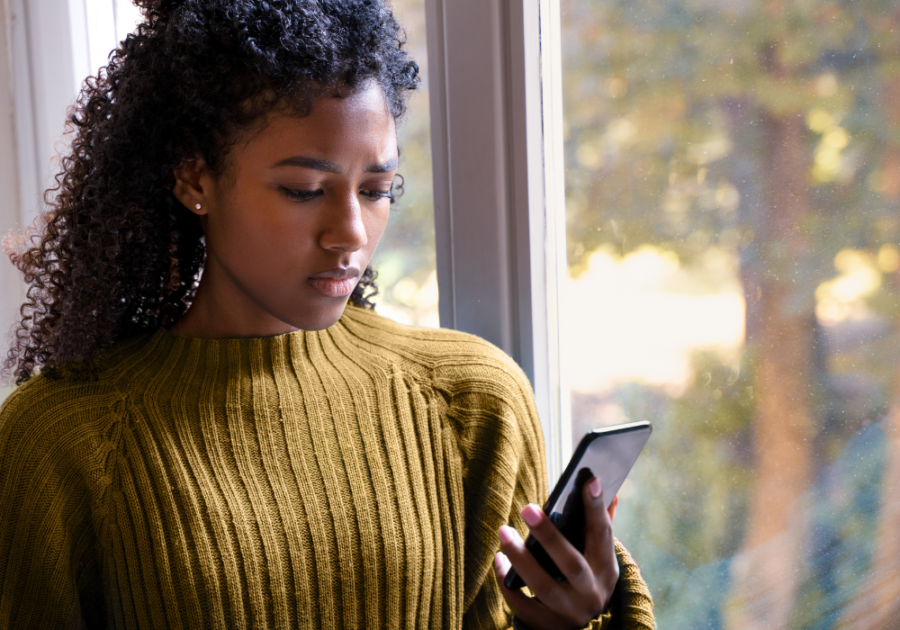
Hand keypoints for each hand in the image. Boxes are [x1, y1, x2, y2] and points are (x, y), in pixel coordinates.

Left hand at [494, 478, 619, 629]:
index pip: (603, 535)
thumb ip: (599, 525)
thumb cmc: (588, 579)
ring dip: (521, 558)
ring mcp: (570, 612)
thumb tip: (603, 487)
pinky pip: (524, 606)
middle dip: (549, 536)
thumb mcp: (599, 557)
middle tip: (527, 508)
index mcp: (606, 569)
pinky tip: (499, 560)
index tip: (589, 480)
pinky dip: (508, 584)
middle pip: (571, 564)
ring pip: (544, 586)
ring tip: (504, 532)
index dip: (596, 508)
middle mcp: (591, 593)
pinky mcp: (548, 626)